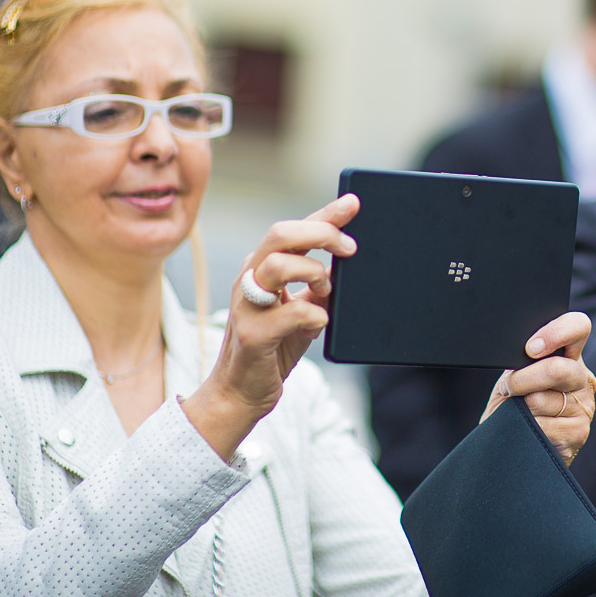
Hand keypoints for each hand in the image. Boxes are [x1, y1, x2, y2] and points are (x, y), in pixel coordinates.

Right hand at [183, 194, 358, 459]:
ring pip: (278, 265)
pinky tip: (320, 322)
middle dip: (321, 234)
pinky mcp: (252, 334)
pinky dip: (315, 315)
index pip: (293, 231)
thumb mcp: (301, 310)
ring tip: (326, 290)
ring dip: (313, 272)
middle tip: (349, 249)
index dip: (325, 214)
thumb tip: (348, 265)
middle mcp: (249, 280)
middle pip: (281, 235)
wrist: (242, 393)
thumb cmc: (273, 348)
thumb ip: (318, 288)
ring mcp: (246, 306)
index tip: (353, 202)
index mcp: (261, 269)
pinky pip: (290, 312)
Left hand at [482, 312, 594, 465]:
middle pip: (557, 369)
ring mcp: (583, 405)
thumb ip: (523, 361)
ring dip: (521, 406)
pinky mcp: (578, 432)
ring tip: (518, 410)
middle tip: (510, 387)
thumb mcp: (515, 375)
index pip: (578, 327)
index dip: (556, 332)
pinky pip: (544, 426)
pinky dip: (527, 427)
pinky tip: (528, 429)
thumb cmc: (514, 403)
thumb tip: (517, 352)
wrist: (513, 443)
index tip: (531, 348)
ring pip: (543, 400)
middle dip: (523, 379)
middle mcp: (582, 377)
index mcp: (568, 355)